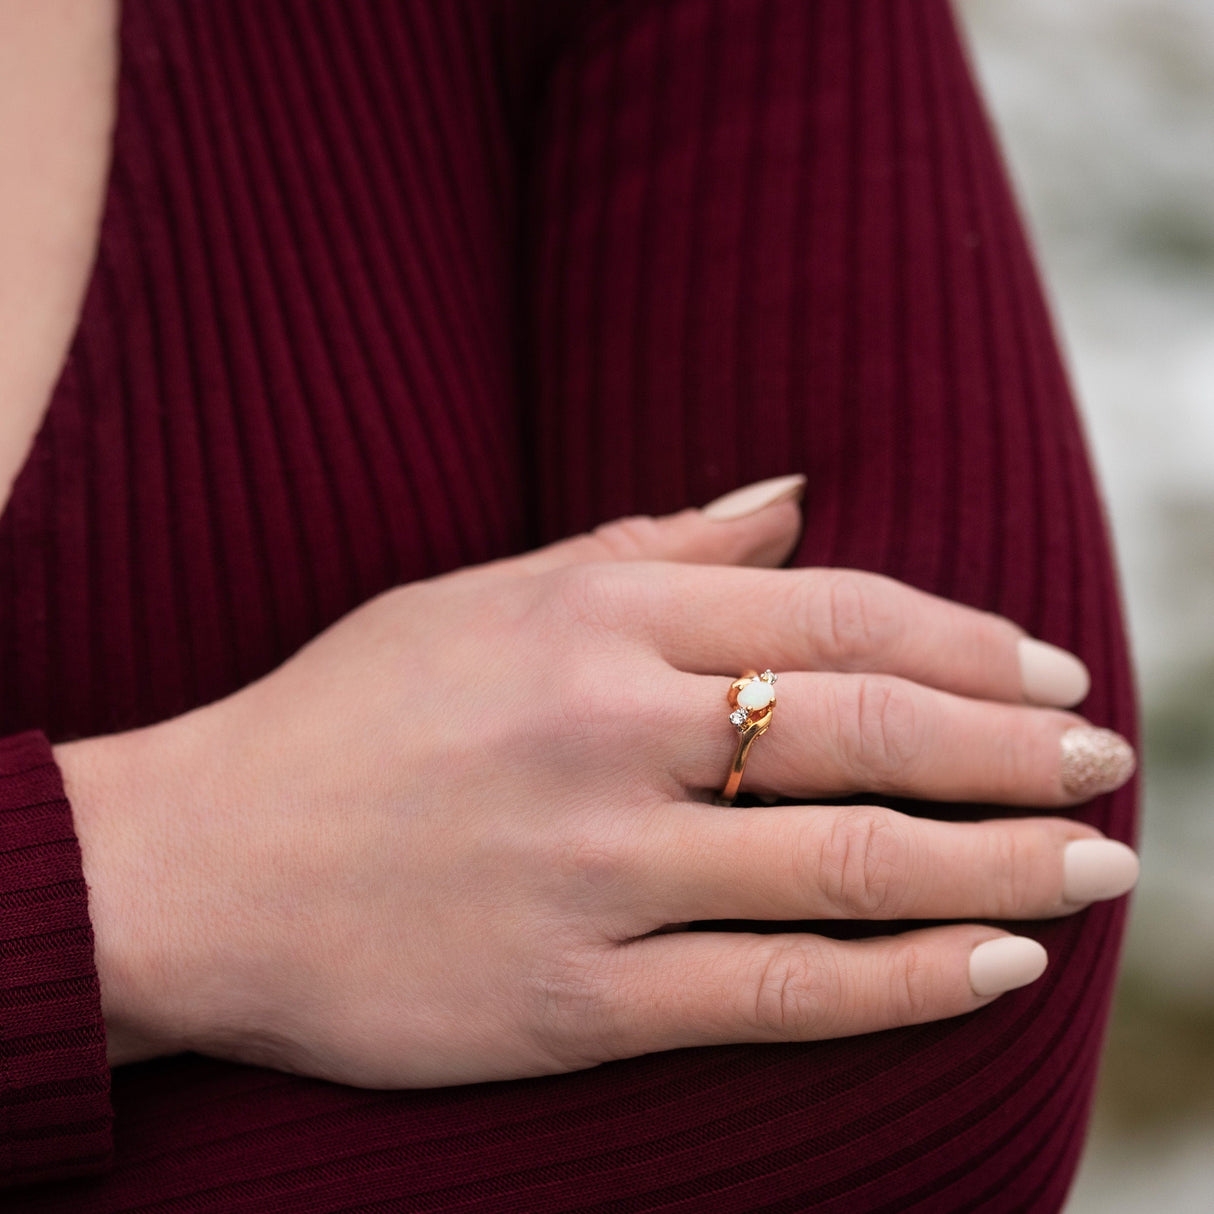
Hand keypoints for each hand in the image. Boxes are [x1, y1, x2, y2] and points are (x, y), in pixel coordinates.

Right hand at [59, 474, 1137, 1085]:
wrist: (197, 862)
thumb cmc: (346, 715)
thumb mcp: (485, 594)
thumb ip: (648, 546)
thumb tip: (794, 499)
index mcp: (594, 619)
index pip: (839, 614)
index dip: (969, 639)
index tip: (1047, 671)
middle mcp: (610, 733)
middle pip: (871, 730)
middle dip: (1014, 747)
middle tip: (1104, 760)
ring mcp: (596, 871)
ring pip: (850, 865)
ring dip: (1000, 862)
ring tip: (1095, 861)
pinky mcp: (573, 998)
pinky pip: (777, 990)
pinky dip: (905, 981)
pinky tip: (998, 965)